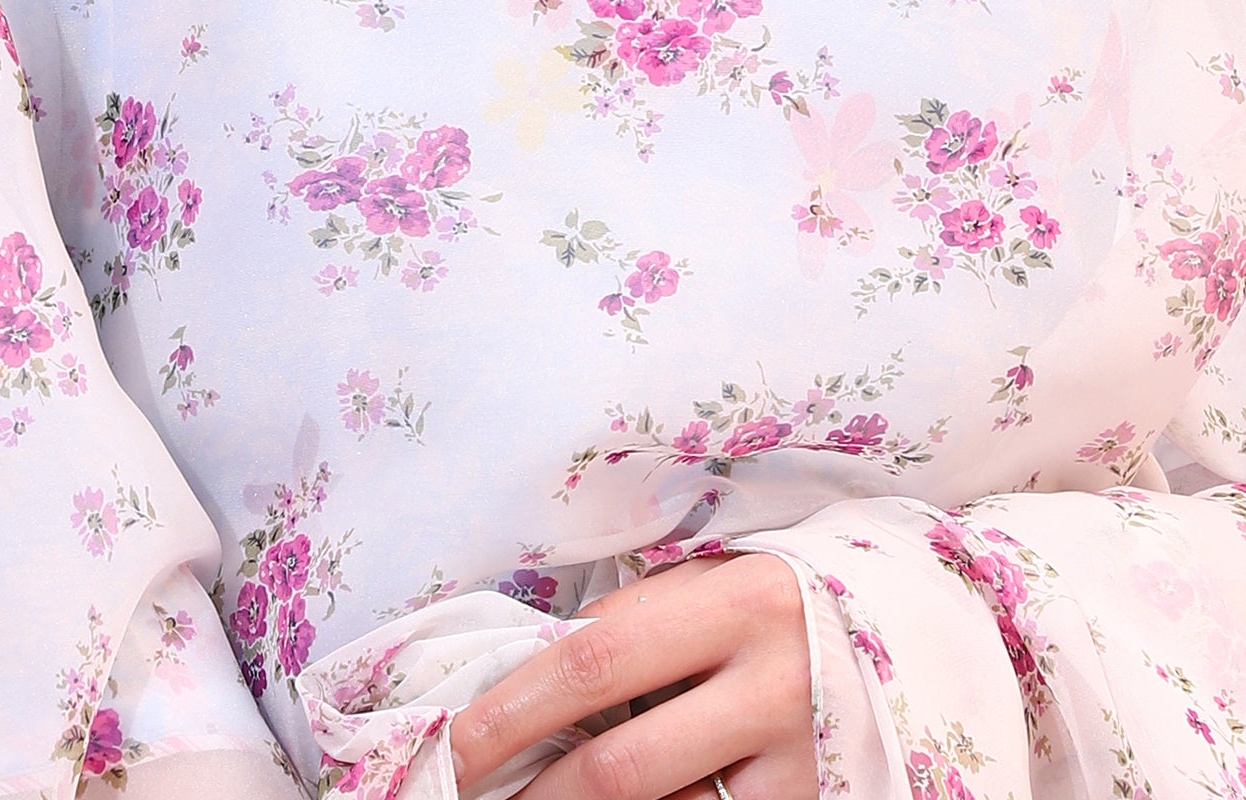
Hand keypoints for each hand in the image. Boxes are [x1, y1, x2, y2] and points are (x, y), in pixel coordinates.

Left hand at [448, 551, 817, 799]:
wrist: (910, 638)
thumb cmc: (775, 604)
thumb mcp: (714, 584)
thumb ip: (636, 622)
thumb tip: (525, 674)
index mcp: (739, 600)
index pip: (596, 657)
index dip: (513, 705)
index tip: (451, 742)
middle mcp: (773, 685)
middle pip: (620, 767)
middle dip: (532, 791)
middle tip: (464, 796)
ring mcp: (797, 766)